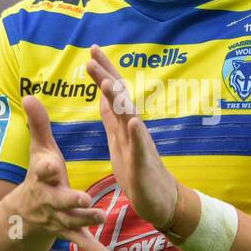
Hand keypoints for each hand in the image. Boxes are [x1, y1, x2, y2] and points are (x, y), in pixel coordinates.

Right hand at [10, 94, 113, 250]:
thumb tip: (28, 94)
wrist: (26, 215)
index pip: (42, 170)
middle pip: (59, 200)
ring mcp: (58, 217)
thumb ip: (38, 125)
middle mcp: (49, 198)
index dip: (46, 168)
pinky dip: (95, 250)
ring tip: (102, 217)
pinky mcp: (68, 231)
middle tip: (84, 199)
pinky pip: (82, 241)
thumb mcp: (39, 151)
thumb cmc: (40, 176)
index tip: (51, 165)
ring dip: (86, 220)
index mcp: (43, 177)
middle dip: (70, 200)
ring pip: (72, 220)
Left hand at [84, 44, 179, 230]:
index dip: (103, 72)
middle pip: (120, 97)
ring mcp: (140, 145)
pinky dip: (136, 133)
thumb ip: (111, 117)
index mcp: (123, 124)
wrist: (159, 200)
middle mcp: (133, 129)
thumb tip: (103, 95)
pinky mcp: (143, 164)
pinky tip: (132, 121)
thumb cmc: (137, 171)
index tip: (92, 51)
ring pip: (129, 117)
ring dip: (118, 100)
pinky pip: (141, 147)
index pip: (112, 93)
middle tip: (93, 55)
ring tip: (106, 83)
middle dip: (106, 76)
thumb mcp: (118, 140)